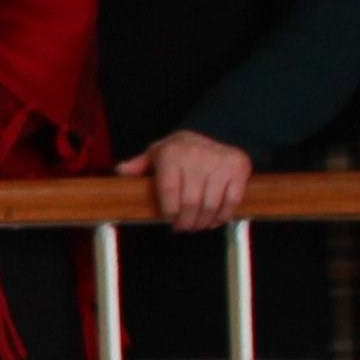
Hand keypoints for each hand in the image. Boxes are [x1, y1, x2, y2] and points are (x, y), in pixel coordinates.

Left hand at [118, 129, 255, 234]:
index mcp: (172, 154)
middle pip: (190, 202)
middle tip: (183, 227)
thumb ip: (140, 164)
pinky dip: (223, 215)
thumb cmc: (183, 149)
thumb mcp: (158, 151)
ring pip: (210, 205)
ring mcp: (219, 163)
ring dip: (203, 222)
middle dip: (185, 221)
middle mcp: (196, 157)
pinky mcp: (238, 169)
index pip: (168, 190)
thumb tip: (121, 170)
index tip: (169, 220)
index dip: (169, 211)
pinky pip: (231, 200)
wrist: (219, 132)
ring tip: (197, 226)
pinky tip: (215, 219)